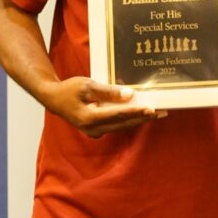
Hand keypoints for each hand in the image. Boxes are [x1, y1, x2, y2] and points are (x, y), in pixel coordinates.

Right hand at [42, 76, 167, 138]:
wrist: (54, 99)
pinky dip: (129, 120)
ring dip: (139, 120)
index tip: (151, 109)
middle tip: (163, 111)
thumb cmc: (69, 89)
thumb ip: (108, 92)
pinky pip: (117, 126)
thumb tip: (129, 95)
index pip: (118, 115)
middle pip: (124, 124)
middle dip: (144, 118)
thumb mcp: (87, 85)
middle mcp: (93, 129)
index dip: (136, 112)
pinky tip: (141, 115)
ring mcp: (95, 132)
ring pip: (122, 126)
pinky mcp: (97, 130)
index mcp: (89, 117)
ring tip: (157, 113)